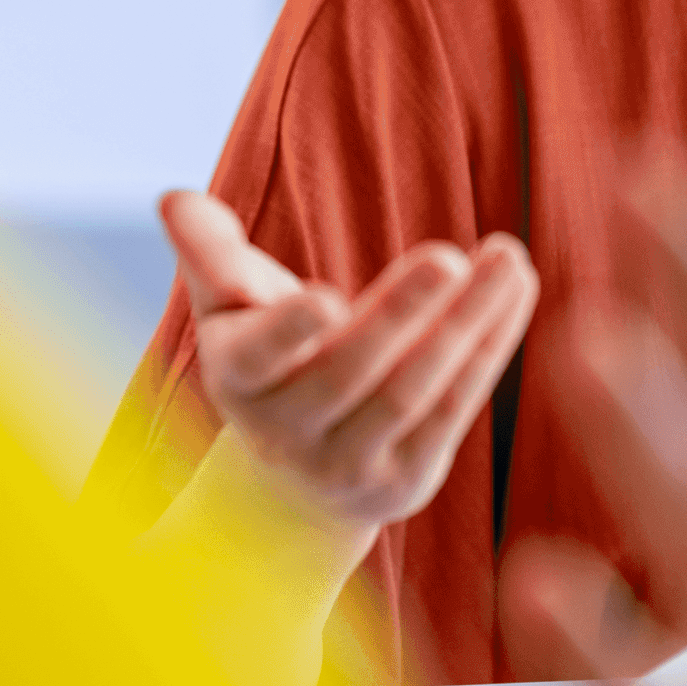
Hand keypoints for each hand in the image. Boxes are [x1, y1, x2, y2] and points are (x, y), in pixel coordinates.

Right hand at [161, 191, 533, 531]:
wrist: (290, 486)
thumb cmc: (265, 361)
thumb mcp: (229, 311)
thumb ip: (209, 253)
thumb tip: (171, 198)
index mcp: (237, 382)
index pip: (262, 357)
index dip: (290, 331)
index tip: (326, 298)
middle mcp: (287, 434)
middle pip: (351, 373)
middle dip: (399, 316)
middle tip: (447, 257)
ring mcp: (349, 466)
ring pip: (413, 393)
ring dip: (465, 325)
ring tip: (507, 259)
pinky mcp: (406, 479)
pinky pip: (454, 409)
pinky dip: (489, 348)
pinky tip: (515, 290)